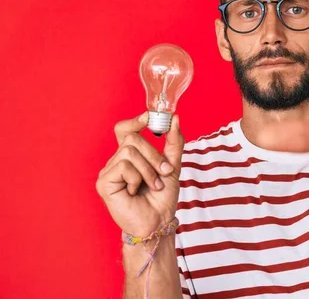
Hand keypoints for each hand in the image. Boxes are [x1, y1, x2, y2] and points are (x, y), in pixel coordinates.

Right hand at [96, 112, 184, 236]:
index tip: (150, 117)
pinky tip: (136, 191)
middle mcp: (116, 161)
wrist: (159, 222)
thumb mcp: (173, 165)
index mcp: (130, 156)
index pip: (124, 129)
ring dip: (148, 169)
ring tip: (153, 185)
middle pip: (132, 138)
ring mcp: (108, 171)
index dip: (135, 121)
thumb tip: (174, 118)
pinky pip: (123, 166)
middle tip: (164, 172)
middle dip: (154, 155)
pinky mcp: (104, 182)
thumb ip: (174, 142)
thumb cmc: (162, 197)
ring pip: (129, 151)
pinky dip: (137, 178)